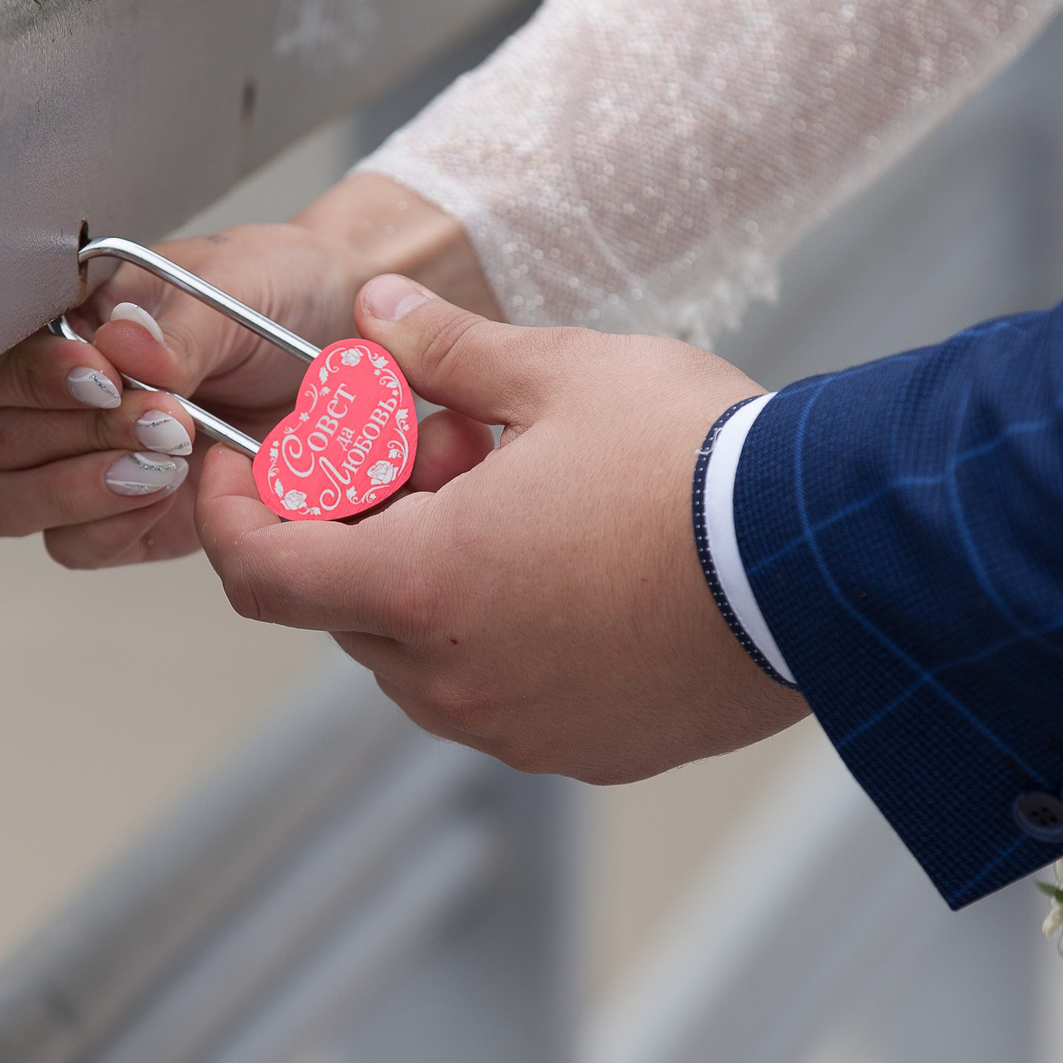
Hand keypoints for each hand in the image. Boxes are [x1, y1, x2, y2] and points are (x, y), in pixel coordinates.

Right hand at [0, 175, 500, 567]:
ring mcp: (86, 462)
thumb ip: (179, 324)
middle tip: (169, 421)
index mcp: (66, 323)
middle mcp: (60, 396)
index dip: (32, 375)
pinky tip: (171, 495)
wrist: (347, 342)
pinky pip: (75, 546)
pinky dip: (112, 528)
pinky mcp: (125, 519)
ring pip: (13, 502)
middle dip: (81, 433)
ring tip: (170, 461)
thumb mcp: (238, 284)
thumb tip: (122, 346)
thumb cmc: (279, 293)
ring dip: (84, 488)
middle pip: (2, 438)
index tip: (103, 373)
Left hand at [194, 275, 810, 782]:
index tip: (232, 468)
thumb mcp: (560, 374)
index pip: (260, 572)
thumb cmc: (698, 465)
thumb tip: (374, 311)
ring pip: (416, 654)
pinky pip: (496, 694)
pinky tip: (567, 561)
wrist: (836, 564)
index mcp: (428, 584)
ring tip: (516, 493)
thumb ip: (444, 348)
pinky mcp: (586, 751)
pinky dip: (496, 631)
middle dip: (359, 521)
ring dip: (428, 577)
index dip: (226, 516)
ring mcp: (521, 727)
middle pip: (342, 603)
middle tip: (434, 440)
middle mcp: (456, 678)